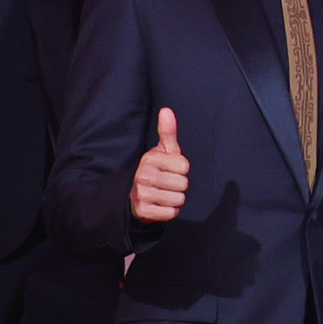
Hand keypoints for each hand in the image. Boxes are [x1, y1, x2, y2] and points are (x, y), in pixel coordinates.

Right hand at [131, 107, 188, 223]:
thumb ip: (167, 132)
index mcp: (150, 159)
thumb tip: (166, 110)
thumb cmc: (157, 170)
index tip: (169, 170)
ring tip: (163, 194)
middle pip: (183, 184)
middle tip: (166, 184)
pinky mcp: (143, 211)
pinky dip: (169, 211)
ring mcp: (142, 194)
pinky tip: (160, 205)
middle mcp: (143, 176)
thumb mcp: (163, 151)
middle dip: (179, 186)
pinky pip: (171, 213)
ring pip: (179, 199)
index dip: (181, 170)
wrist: (137, 195)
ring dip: (175, 199)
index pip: (185, 167)